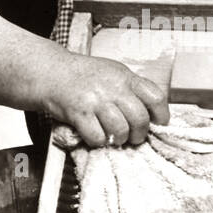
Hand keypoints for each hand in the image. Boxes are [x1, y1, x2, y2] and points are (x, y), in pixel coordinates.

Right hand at [41, 53, 169, 147]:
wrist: (51, 72)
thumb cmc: (83, 75)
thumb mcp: (113, 72)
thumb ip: (131, 88)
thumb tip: (150, 112)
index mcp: (125, 77)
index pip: (155, 97)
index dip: (161, 114)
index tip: (159, 123)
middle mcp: (113, 88)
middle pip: (140, 119)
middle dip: (140, 134)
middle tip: (134, 137)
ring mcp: (96, 101)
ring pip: (121, 130)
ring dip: (120, 139)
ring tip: (115, 138)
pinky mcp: (79, 114)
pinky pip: (98, 137)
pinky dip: (98, 141)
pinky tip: (95, 135)